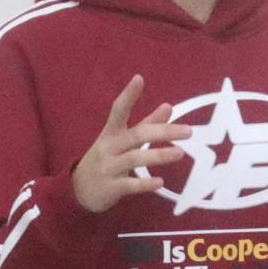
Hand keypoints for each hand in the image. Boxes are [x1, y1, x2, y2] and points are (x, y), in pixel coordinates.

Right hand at [72, 74, 191, 212]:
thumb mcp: (122, 139)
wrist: (79, 190)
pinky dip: (144, 183)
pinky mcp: (110, 188)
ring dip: (158, 155)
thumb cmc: (107, 158)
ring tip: (180, 153)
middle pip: (136, 135)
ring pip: (134, 158)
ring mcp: (108, 167)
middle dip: (162, 131)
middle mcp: (109, 147)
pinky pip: (129, 185)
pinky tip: (160, 182)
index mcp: (111, 132)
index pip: (119, 109)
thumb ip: (146, 124)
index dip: (128, 94)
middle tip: (188, 131)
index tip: (139, 78)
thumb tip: (169, 106)